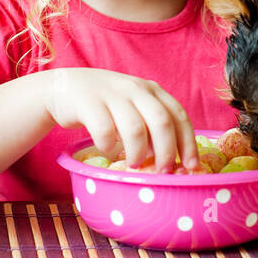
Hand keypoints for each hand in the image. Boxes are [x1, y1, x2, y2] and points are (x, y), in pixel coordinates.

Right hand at [44, 68, 197, 172]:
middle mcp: (136, 89)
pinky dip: (108, 147)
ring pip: (135, 129)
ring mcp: (112, 94)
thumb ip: (151, 124)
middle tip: (163, 171)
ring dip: (138, 153)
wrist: (65, 87)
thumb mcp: (134, 106)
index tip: (192, 166)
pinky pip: (105, 131)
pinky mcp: (88, 102)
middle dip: (167, 152)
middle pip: (162, 123)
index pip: (179, 116)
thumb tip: (171, 159)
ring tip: (133, 164)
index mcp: (152, 90)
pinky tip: (106, 150)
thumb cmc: (106, 104)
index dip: (188, 143)